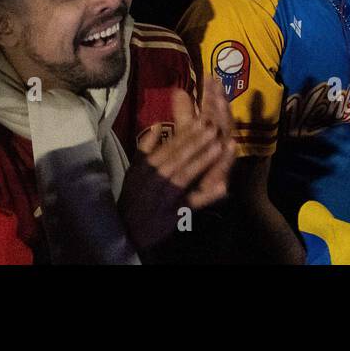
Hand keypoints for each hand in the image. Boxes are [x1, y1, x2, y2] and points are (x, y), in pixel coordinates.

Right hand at [120, 86, 233, 251]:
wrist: (126, 230)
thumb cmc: (133, 196)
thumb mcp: (134, 170)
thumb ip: (145, 147)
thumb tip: (158, 124)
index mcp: (146, 167)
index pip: (168, 147)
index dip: (185, 133)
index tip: (201, 120)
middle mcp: (154, 179)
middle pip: (178, 157)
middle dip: (196, 141)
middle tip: (213, 127)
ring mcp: (164, 197)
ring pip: (185, 175)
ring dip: (202, 160)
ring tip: (218, 146)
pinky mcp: (173, 214)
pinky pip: (192, 204)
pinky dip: (206, 196)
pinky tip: (222, 186)